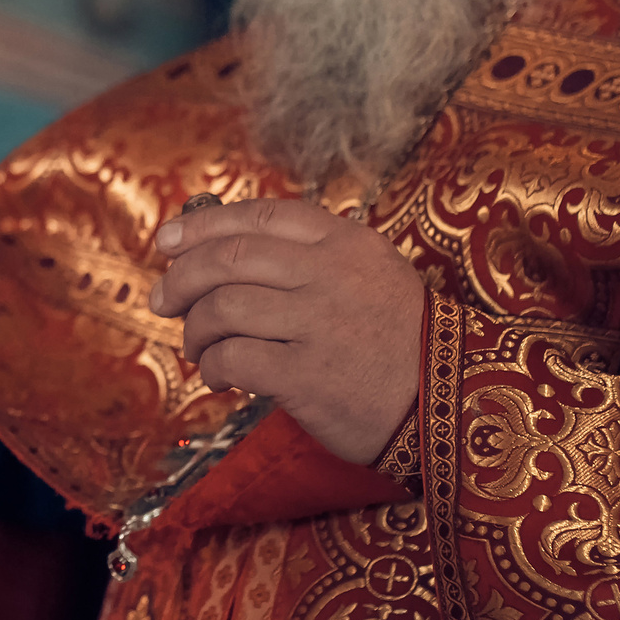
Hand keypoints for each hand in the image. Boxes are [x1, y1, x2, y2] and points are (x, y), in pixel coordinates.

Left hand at [148, 197, 424, 463]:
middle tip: (163, 299)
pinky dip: (213, 365)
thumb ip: (312, 259)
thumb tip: (225, 254)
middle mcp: (331, 275)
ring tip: (198, 347)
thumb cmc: (404, 343)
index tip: (167, 241)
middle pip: (230, 259)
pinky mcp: (308, 376)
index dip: (204, 225)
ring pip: (223, 307)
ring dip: (196, 329)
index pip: (261, 217)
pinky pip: (234, 358)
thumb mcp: (372, 276)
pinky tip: (219, 377)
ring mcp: (319, 323)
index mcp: (346, 243)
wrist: (456, 402)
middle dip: (182, 277)